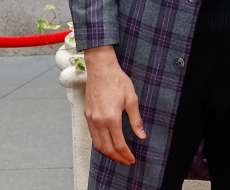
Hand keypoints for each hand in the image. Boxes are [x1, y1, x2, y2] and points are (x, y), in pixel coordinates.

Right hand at [84, 45, 145, 164]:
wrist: (101, 69)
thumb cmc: (117, 81)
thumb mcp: (132, 99)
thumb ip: (136, 120)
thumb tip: (141, 136)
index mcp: (111, 118)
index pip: (119, 144)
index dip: (126, 154)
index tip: (132, 159)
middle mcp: (98, 121)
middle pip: (106, 148)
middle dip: (117, 157)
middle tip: (126, 161)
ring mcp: (91, 119)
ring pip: (97, 144)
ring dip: (107, 153)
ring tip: (118, 156)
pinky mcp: (87, 115)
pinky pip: (92, 135)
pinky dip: (100, 143)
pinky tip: (107, 144)